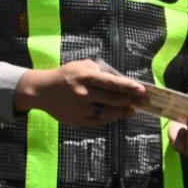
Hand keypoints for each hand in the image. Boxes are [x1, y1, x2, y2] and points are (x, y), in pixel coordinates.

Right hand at [13, 61, 144, 126]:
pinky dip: (110, 117)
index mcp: (85, 77)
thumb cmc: (66, 76)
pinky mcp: (78, 121)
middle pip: (114, 99)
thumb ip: (101, 72)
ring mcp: (80, 109)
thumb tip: (122, 82)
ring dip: (123, 111)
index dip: (129, 87)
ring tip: (132, 109)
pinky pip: (99, 121)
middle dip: (132, 100)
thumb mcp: (82, 66)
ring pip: (109, 113)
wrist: (43, 91)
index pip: (112, 83)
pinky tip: (116, 114)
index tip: (142, 90)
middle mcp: (83, 93)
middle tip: (145, 101)